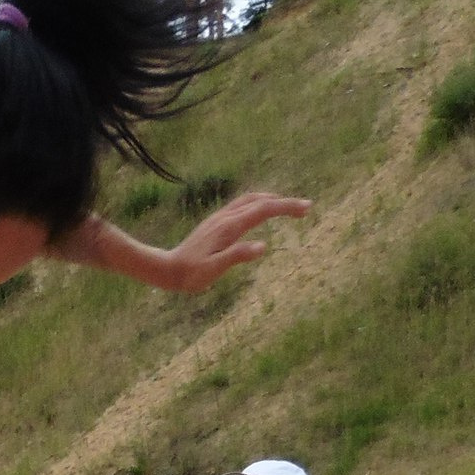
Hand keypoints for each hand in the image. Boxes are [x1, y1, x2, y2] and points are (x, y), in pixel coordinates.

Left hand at [157, 192, 310, 292]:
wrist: (167, 269)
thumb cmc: (191, 274)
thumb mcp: (214, 269)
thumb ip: (237, 256)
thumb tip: (262, 246)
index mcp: (229, 227)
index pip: (264, 209)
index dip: (286, 207)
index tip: (306, 208)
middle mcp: (225, 217)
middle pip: (260, 201)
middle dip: (284, 202)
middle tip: (306, 208)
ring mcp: (219, 218)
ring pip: (249, 199)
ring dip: (271, 199)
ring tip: (288, 206)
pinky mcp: (215, 222)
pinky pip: (241, 205)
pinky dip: (258, 203)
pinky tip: (260, 211)